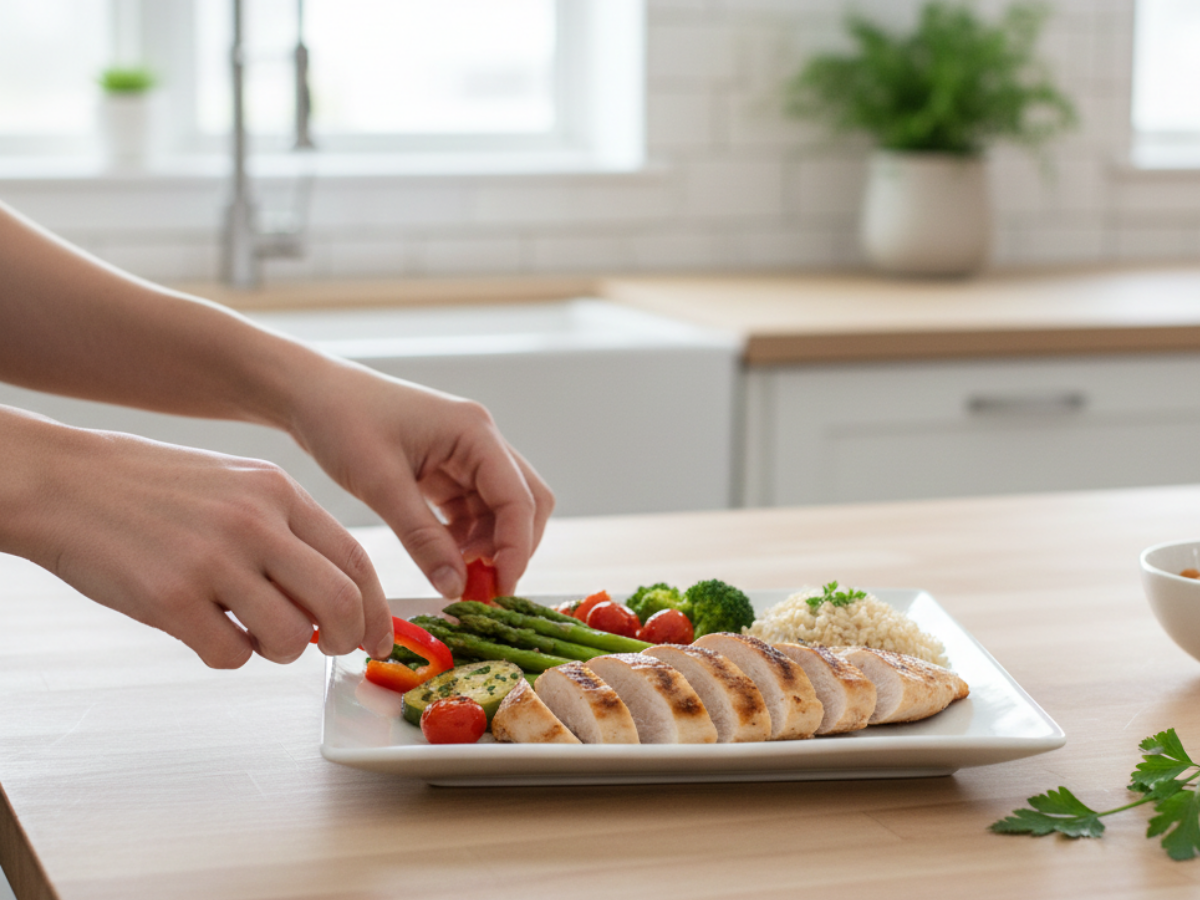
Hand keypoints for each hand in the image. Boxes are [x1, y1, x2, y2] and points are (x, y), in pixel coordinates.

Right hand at [5, 409, 394, 665]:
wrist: (67, 481)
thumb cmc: (155, 489)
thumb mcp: (238, 486)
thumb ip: (287, 531)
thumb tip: (334, 597)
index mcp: (277, 493)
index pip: (354, 560)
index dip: (377, 609)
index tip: (378, 639)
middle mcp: (254, 523)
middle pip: (339, 602)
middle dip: (347, 639)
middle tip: (331, 650)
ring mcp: (213, 560)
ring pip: (290, 637)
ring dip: (280, 651)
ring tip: (251, 632)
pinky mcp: (171, 598)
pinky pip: (230, 655)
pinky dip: (229, 655)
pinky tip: (208, 631)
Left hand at [284, 359, 554, 597]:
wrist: (310, 394)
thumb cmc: (342, 421)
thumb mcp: (381, 484)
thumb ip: (423, 538)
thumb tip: (456, 587)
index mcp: (474, 432)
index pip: (518, 498)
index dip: (516, 548)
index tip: (500, 590)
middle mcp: (481, 440)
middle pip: (525, 503)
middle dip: (511, 548)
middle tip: (483, 589)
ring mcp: (466, 454)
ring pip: (500, 511)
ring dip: (486, 547)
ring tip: (454, 576)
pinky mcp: (448, 468)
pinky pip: (472, 511)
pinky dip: (465, 539)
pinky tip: (442, 558)